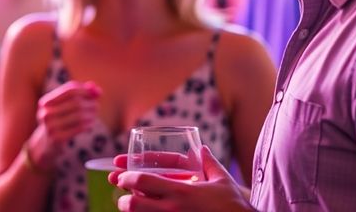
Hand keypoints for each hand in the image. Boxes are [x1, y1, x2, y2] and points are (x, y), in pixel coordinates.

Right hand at [27, 80, 100, 168]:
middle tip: (96, 106)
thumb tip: (95, 88)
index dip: (85, 90)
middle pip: (76, 102)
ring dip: (91, 114)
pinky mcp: (57, 138)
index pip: (69, 89)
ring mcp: (50, 126)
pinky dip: (88, 124)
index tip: (96, 93)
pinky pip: (79, 127)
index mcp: (46, 102)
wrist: (45, 146)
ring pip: (79, 115)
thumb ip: (80, 95)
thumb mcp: (64, 107)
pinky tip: (89, 125)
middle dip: (90, 103)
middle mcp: (46, 113)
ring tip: (94, 116)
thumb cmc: (59, 122)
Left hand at [112, 146, 253, 211]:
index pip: (142, 182)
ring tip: (133, 209)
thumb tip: (203, 149)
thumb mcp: (222, 181)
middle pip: (132, 205)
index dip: (127, 178)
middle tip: (123, 198)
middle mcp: (172, 210)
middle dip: (123, 201)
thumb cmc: (233, 206)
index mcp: (181, 192)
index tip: (122, 177)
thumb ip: (210, 163)